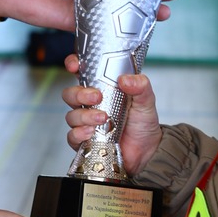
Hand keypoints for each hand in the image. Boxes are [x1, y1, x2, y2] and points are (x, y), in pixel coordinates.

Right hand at [63, 58, 162, 177]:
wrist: (147, 151)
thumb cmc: (143, 123)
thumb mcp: (146, 100)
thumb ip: (140, 86)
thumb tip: (126, 79)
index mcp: (102, 89)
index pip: (82, 72)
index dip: (73, 65)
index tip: (75, 65)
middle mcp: (90, 105)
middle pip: (70, 94)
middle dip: (80, 93)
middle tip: (97, 96)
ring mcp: (86, 123)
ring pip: (71, 116)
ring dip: (84, 116)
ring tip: (102, 118)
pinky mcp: (84, 141)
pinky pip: (72, 136)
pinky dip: (79, 133)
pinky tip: (91, 133)